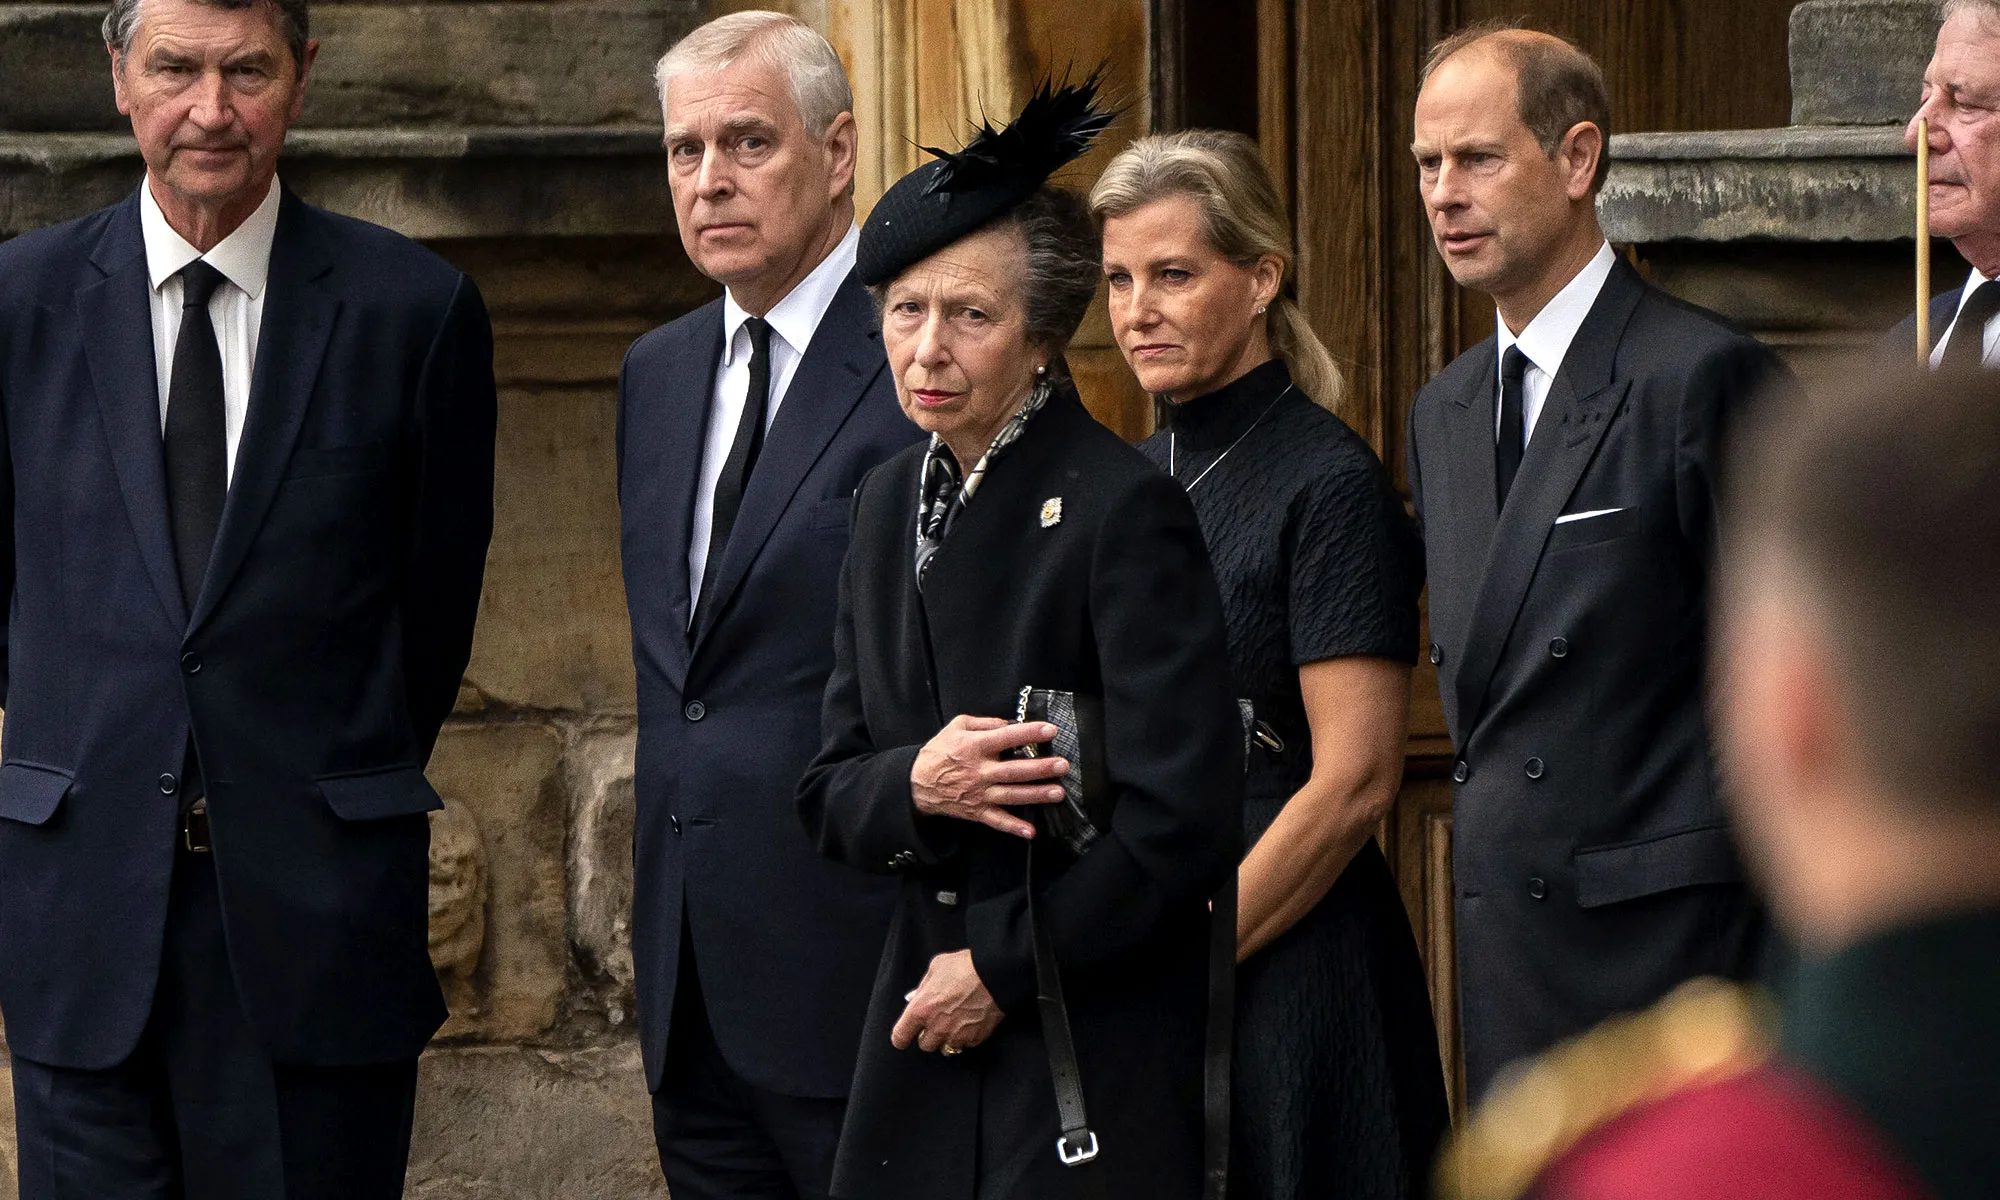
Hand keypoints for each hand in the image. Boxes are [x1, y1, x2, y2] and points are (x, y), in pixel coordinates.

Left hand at [891, 950, 1003, 1054]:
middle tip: (936, 1022)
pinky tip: (970, 1023)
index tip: (904, 1036)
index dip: (901, 1037)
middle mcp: (936, 1027)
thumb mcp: (937, 967)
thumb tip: (913, 998)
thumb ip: (923, 986)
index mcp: (921, 1009)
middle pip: (925, 1045)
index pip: (900, 1036)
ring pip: (945, 1049)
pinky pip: (965, 1044)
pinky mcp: (975, 1038)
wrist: (996, 974)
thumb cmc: (964, 966)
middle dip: (928, 1035)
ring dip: (947, 1039)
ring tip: (954, 1025)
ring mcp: (956, 1035)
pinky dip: (966, 1037)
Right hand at [911, 715, 1068, 838]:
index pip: (1006, 738)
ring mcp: (979, 794)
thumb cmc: (939, 751)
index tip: (1051, 730)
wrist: (917, 783)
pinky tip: (1031, 832)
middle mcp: (979, 771)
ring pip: (1012, 795)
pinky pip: (997, 821)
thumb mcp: (957, 726)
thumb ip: (984, 723)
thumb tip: (1009, 723)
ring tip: (1058, 792)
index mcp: (974, 747)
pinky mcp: (977, 811)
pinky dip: (1013, 827)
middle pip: (1014, 770)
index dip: (1029, 733)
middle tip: (1062, 765)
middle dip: (1040, 768)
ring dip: (1036, 795)